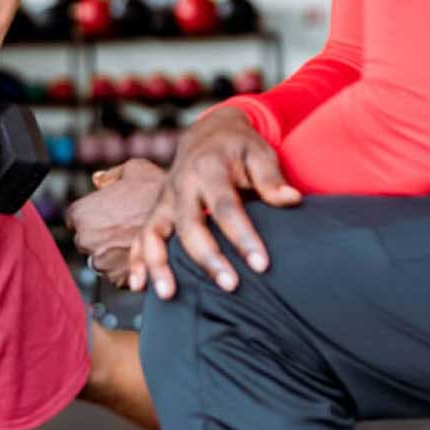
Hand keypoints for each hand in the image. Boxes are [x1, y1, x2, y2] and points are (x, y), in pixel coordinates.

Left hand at [68, 158, 165, 286]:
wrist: (186, 218)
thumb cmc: (157, 191)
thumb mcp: (134, 170)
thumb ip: (111, 176)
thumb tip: (98, 180)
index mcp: (81, 213)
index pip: (74, 220)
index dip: (93, 216)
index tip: (109, 215)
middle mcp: (86, 240)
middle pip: (86, 242)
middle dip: (101, 236)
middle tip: (125, 226)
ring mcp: (102, 262)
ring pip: (102, 261)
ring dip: (113, 255)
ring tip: (135, 240)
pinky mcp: (118, 279)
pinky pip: (117, 276)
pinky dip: (127, 270)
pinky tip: (143, 254)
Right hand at [132, 107, 302, 299]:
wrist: (207, 133)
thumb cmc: (239, 148)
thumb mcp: (259, 153)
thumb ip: (272, 178)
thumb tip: (292, 200)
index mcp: (209, 169)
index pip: (225, 207)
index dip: (243, 237)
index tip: (261, 265)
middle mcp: (181, 185)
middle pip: (190, 226)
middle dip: (208, 258)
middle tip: (230, 286)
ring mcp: (165, 199)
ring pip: (154, 233)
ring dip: (158, 265)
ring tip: (169, 295)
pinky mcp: (156, 210)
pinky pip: (140, 237)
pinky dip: (137, 261)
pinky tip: (139, 287)